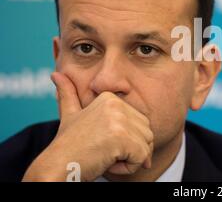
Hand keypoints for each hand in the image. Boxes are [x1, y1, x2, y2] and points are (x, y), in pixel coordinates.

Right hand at [23, 72, 152, 180]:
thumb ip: (67, 94)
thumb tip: (56, 74)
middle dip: (132, 149)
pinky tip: (108, 163)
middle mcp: (116, 105)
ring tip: (106, 157)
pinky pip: (142, 157)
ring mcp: (119, 120)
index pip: (139, 122)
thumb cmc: (67, 145)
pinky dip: (129, 167)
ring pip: (146, 146)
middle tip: (107, 153)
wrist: (56, 166)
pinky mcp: (122, 138)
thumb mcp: (69, 115)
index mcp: (110, 98)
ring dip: (130, 159)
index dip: (126, 139)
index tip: (104, 144)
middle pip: (146, 133)